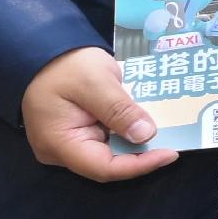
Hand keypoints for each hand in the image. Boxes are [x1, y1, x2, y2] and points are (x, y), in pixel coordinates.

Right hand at [24, 47, 173, 180]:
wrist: (43, 49)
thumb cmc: (63, 64)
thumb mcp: (94, 82)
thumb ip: (119, 110)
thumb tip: (146, 135)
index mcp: (59, 143)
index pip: (104, 168)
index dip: (139, 165)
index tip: (169, 153)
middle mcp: (61, 151)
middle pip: (108, 162)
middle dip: (141, 153)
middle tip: (174, 140)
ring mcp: (68, 143)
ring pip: (109, 151)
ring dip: (136, 141)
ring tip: (167, 131)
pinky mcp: (77, 133)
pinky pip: (105, 138)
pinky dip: (126, 131)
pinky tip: (146, 121)